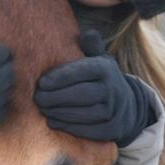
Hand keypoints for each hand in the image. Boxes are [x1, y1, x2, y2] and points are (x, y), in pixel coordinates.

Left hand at [34, 30, 155, 146]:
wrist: (126, 106)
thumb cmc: (102, 79)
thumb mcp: (100, 59)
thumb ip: (91, 47)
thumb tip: (88, 34)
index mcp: (106, 68)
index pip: (82, 71)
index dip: (60, 78)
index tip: (42, 83)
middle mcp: (113, 89)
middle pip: (81, 94)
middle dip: (56, 97)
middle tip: (38, 98)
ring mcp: (114, 111)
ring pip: (83, 113)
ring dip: (59, 112)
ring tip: (43, 109)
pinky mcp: (111, 130)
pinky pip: (87, 129)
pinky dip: (68, 126)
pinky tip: (53, 121)